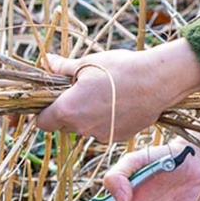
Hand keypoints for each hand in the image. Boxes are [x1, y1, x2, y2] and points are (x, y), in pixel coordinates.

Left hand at [35, 39, 199, 141]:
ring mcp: (100, 135)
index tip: (51, 101)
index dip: (43, 112)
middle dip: (66, 112)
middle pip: (63, 125)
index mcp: (67, 109)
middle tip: (79, 92)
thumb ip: (62, 68)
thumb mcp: (87, 64)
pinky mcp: (117, 138)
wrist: (157, 81)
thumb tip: (46, 62)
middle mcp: (81, 127)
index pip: (42, 122)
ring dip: (87, 116)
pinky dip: (105, 120)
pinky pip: (103, 131)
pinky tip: (118, 104)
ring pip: (84, 128)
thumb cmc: (119, 69)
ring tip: (103, 95)